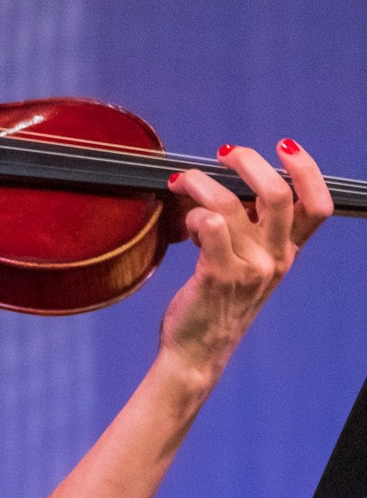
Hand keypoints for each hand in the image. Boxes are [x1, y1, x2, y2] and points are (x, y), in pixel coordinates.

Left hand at [158, 139, 329, 386]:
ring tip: (180, 184)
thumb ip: (250, 228)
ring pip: (231, 203)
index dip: (307, 170)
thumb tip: (227, 180)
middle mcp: (275, 259)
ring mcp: (249, 268)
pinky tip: (181, 220)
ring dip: (199, 182)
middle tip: (222, 154)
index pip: (317, 205)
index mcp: (286, 252)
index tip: (285, 146)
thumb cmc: (215, 301)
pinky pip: (210, 226)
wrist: (198, 351)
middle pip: (278, 193)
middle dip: (248, 161)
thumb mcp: (248, 264)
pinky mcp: (217, 276)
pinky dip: (192, 213)